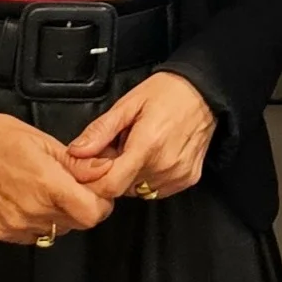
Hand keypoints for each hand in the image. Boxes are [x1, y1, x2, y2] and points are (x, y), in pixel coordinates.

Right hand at [0, 108, 112, 246]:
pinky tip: (30, 200)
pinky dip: (40, 221)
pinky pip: (35, 234)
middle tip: (74, 185)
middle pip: (78, 222)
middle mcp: (32, 210)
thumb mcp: (43, 140)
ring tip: (48, 190)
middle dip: (83, 206)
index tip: (98, 190)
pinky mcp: (3, 232)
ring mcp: (16, 224)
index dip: (101, 202)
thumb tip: (104, 169)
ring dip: (62, 214)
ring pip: (58, 230)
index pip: (93, 213)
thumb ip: (76, 162)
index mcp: (46, 184)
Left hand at [66, 71, 216, 202]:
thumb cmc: (167, 92)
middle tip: (118, 147)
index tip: (92, 164)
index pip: (110, 186)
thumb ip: (100, 131)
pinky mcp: (188, 179)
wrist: (205, 91)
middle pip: (122, 188)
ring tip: (139, 148)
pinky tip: (154, 156)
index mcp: (147, 146)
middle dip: (112, 172)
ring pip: (139, 190)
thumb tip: (76, 152)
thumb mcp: (128, 104)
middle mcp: (165, 166)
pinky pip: (158, 189)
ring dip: (131, 175)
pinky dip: (149, 177)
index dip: (95, 179)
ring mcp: (178, 175)